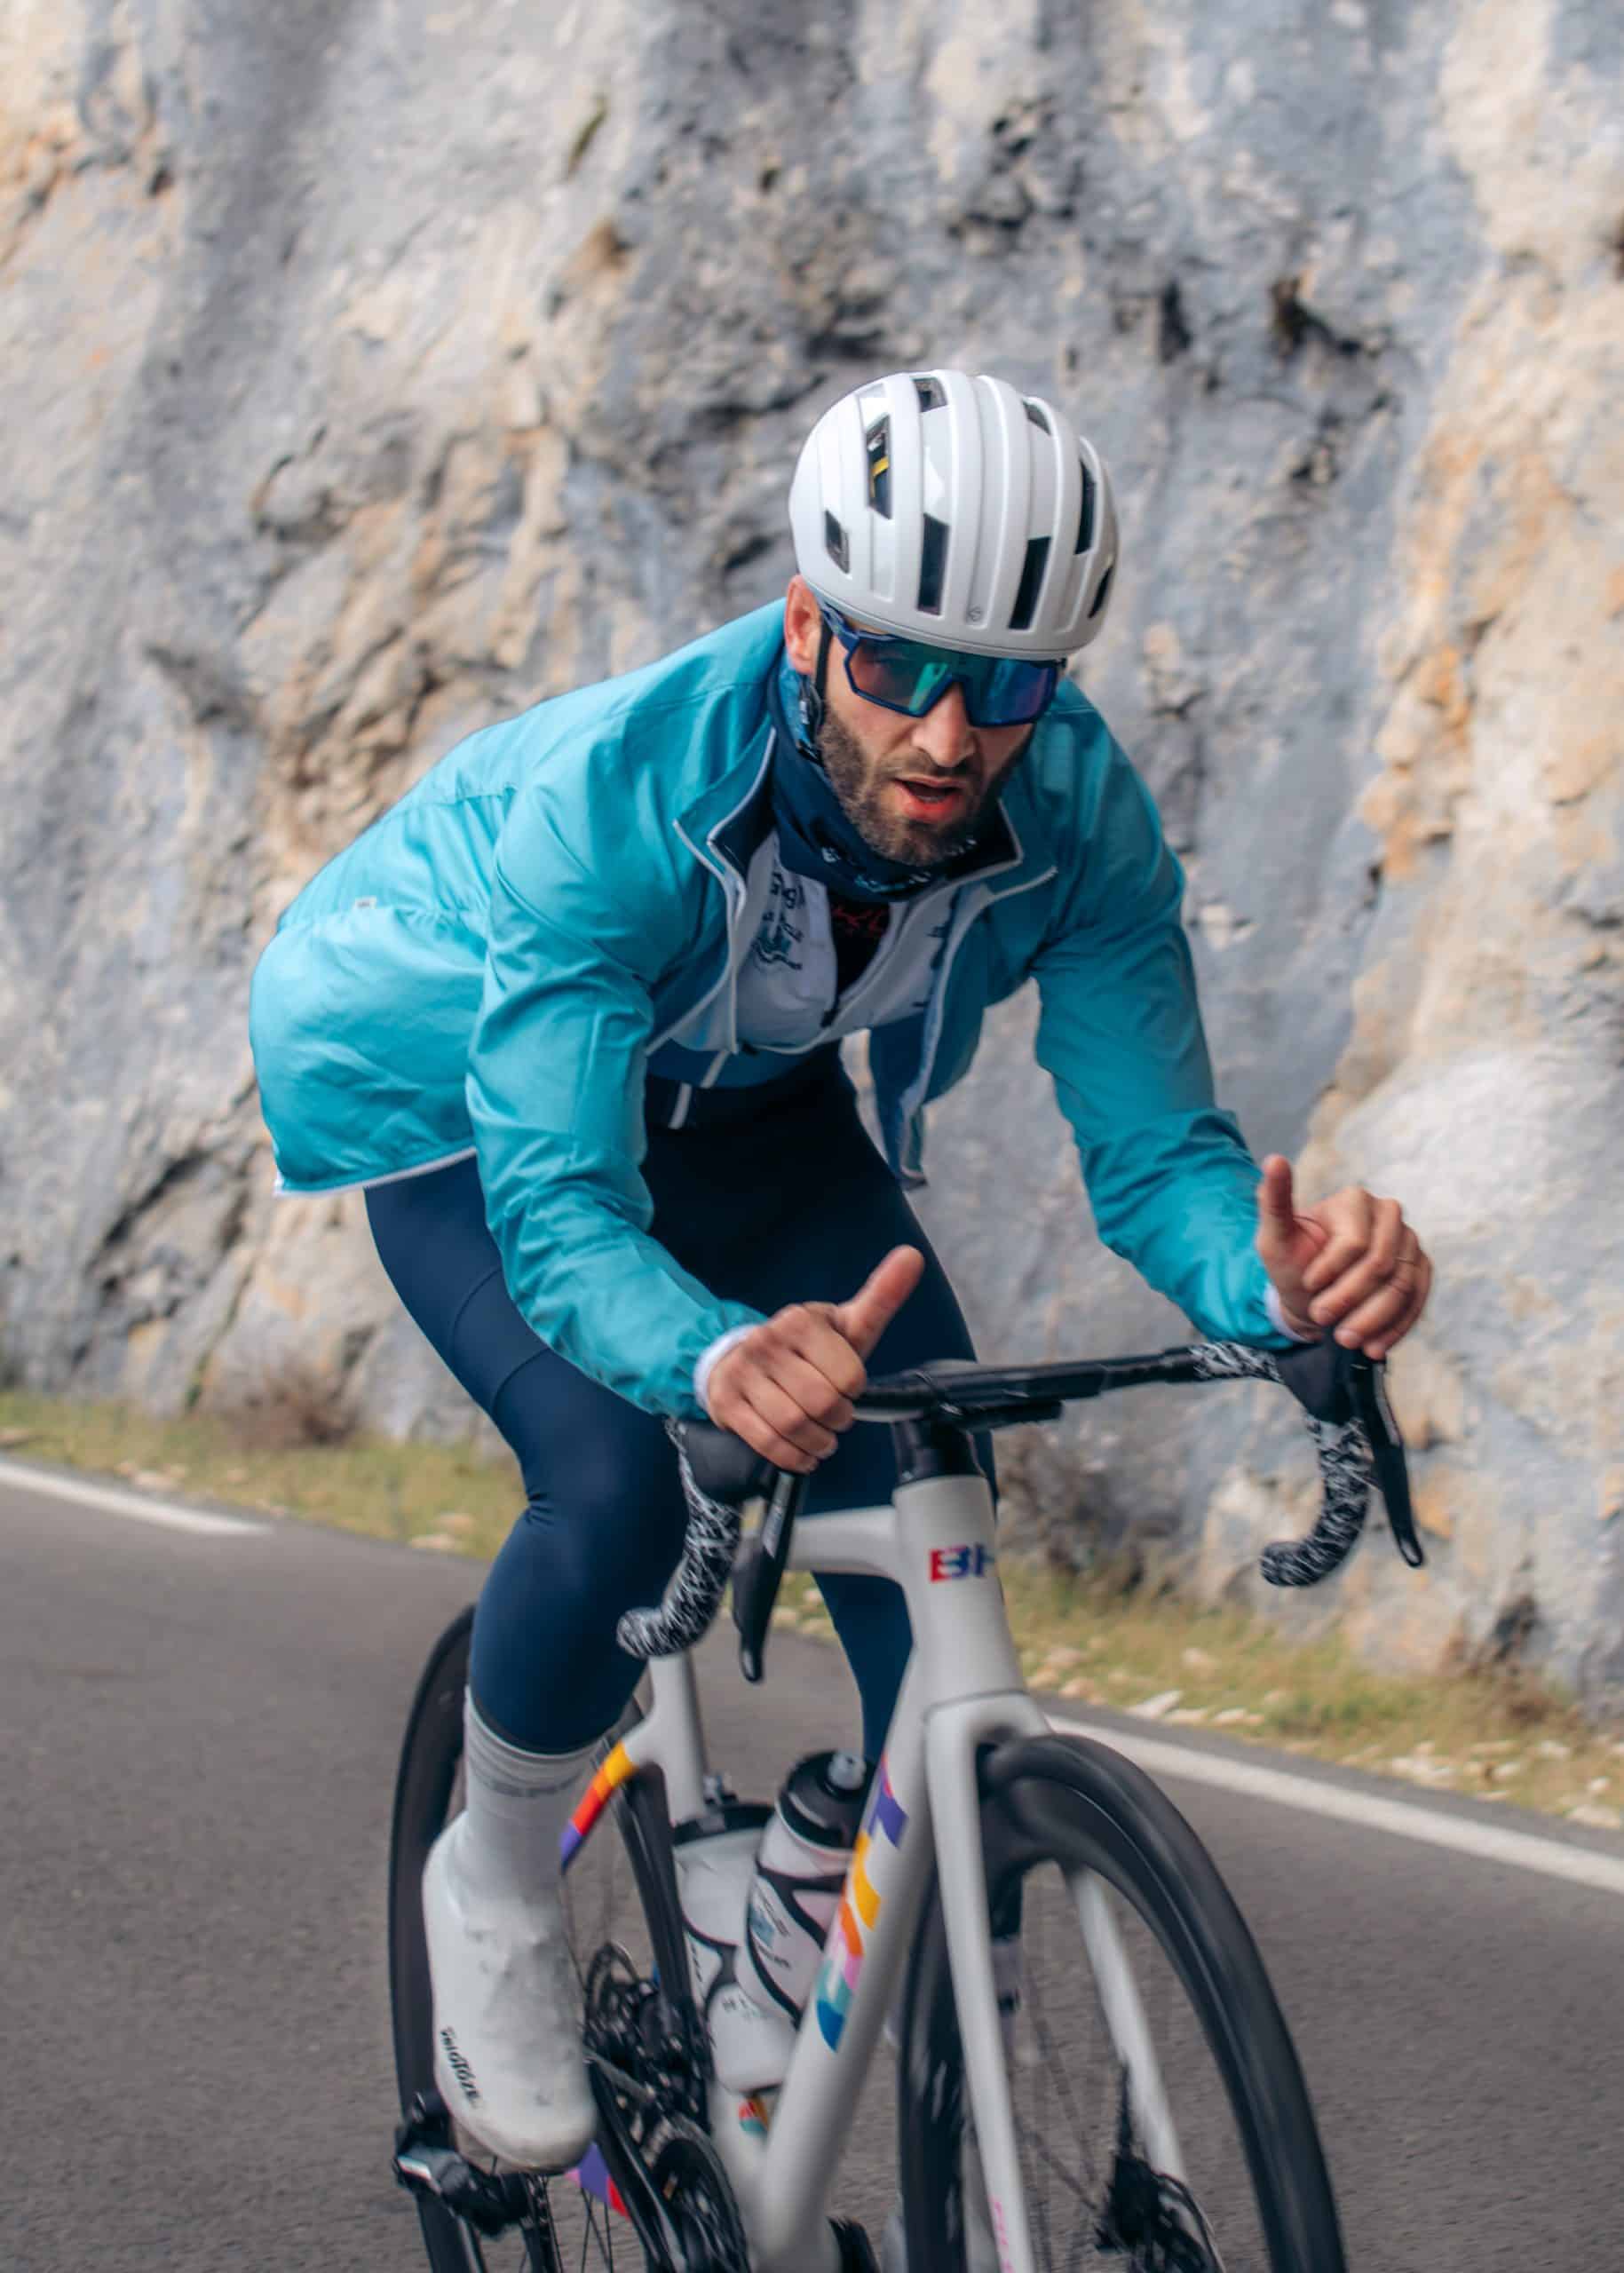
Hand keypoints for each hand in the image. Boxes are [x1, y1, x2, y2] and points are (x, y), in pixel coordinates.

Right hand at [704, 1245, 925, 1470]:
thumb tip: (913, 1256)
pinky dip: (792, 1456)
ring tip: (821, 1437)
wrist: (740, 1357)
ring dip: (816, 1441)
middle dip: (837, 1420)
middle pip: (822, 1403)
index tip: (847, 1387)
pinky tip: (801, 1451)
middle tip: (836, 1417)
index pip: (849, 1375)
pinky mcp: (726, 1402)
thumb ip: (881, 1297)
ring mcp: (743, 1372)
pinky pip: (767, 1442)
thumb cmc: (806, 1348)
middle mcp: (767, 1342)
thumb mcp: (845, 1324)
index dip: (855, 1390)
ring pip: (793, 1425)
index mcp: (801, 1321)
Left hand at [1255, 1155, 1431, 1360]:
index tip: (1308, 1286)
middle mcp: (1389, 1215)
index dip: (1331, 1270)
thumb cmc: (1292, 1263)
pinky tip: (1373, 1347)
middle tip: (1323, 1320)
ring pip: (1402, 1286)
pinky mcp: (1421, 1269)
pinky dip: (1396, 1327)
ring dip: (1374, 1319)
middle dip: (1351, 1299)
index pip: (1354, 1242)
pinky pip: (1418, 1300)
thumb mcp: (1274, 1237)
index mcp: (1355, 1200)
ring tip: (1347, 1341)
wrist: (1311, 1295)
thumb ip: (1272, 1201)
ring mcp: (1410, 1242)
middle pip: (1382, 1265)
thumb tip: (1274, 1159)